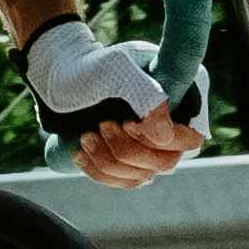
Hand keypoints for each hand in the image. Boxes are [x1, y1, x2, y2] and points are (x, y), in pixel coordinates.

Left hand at [14, 13, 191, 188]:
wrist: (58, 78)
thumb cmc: (88, 67)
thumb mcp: (116, 70)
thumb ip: (148, 95)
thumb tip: (165, 136)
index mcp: (182, 96)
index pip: (190, 137)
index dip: (163, 140)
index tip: (127, 122)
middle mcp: (173, 124)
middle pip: (167, 161)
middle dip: (128, 149)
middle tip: (101, 125)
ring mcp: (153, 145)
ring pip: (143, 175)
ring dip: (109, 160)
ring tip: (85, 135)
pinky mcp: (130, 160)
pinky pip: (124, 181)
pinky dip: (99, 171)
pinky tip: (80, 151)